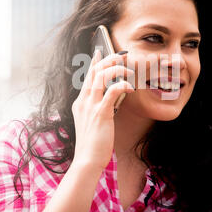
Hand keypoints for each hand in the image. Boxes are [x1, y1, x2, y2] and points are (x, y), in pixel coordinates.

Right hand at [71, 49, 134, 169]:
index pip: (87, 76)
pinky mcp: (101, 113)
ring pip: (101, 77)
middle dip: (109, 59)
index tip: (101, 51)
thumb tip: (110, 97)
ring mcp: (90, 106)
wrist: (87, 160)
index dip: (95, 62)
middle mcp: (83, 101)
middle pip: (95, 71)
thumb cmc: (92, 144)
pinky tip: (131, 87)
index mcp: (80, 102)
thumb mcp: (91, 121)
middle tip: (122, 55)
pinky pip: (112, 92)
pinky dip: (122, 85)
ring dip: (116, 68)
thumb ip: (97, 107)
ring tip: (128, 68)